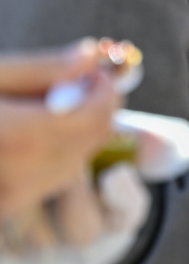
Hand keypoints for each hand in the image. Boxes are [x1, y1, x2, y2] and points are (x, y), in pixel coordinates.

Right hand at [0, 42, 121, 217]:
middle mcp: (10, 180)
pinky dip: (47, 159)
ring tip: (39, 110)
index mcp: (10, 137)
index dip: (104, 94)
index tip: (94, 73)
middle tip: (74, 86)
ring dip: (71, 138)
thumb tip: (94, 59)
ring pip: (69, 168)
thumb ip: (41, 69)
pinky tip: (20, 139)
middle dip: (91, 114)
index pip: (90, 121)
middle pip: (84, 146)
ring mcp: (3, 204)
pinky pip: (42, 185)